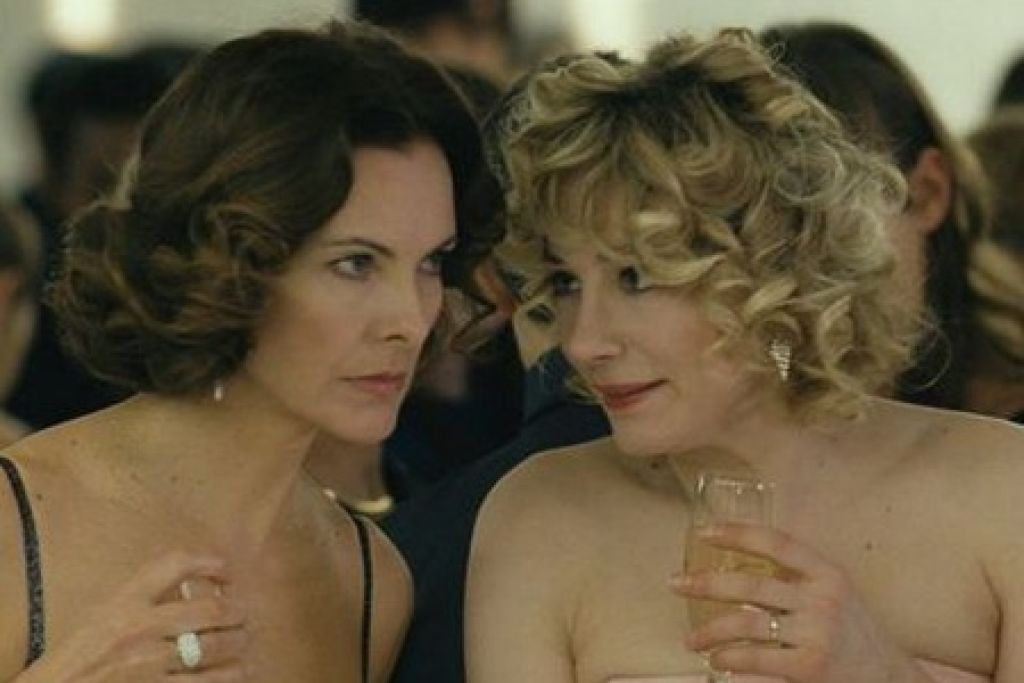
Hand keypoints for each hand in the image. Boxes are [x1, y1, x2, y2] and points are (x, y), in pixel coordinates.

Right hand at [18, 552, 248, 682]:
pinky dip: (228, 677)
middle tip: (246, 614)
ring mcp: (149, 666)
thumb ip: (145, 598)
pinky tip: (236, 672)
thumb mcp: (104, 613)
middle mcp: (140, 629)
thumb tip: (193, 588)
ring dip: (238, 644)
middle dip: (237, 612)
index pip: (176, 564)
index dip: (210, 563)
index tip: (228, 571)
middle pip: (210, 611)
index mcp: (124, 601)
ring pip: (214, 650)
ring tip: (243, 641)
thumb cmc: (78, 655)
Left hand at [672, 523, 927, 682]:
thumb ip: (798, 577)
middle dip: (705, 584)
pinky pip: (757, 660)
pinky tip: (717, 661)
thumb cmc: (854, 632)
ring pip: (746, 625)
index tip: (704, 533)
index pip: (776, 542)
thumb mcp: (835, 592)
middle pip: (751, 586)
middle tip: (676, 584)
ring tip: (692, 640)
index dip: (737, 533)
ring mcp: (816, 634)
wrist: (890, 676)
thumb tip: (740, 560)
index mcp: (827, 573)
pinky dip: (730, 660)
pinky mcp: (810, 668)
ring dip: (710, 632)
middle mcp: (822, 599)